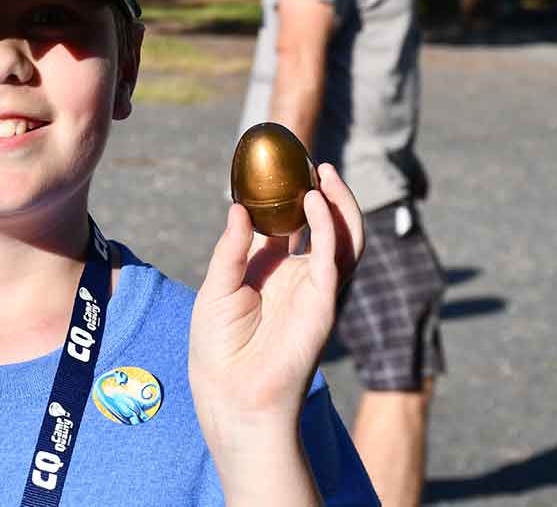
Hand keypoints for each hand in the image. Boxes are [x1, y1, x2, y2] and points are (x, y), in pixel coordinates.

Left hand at [188, 164, 362, 444]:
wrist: (231, 394)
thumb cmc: (218, 349)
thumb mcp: (215, 288)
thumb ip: (231, 249)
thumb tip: (239, 207)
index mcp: (268, 272)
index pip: (284, 224)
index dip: (284, 194)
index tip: (277, 163)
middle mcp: (295, 276)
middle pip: (319, 225)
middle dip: (320, 193)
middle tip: (312, 161)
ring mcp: (313, 288)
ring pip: (341, 238)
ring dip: (338, 204)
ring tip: (324, 173)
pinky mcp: (323, 302)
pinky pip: (333, 258)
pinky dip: (328, 227)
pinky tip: (314, 202)